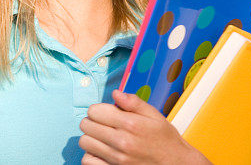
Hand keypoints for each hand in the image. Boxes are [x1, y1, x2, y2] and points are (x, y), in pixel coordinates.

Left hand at [78, 89, 211, 164]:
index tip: (106, 114)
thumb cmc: (165, 140)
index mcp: (130, 124)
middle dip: (93, 122)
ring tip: (102, 138)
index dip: (98, 110)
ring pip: (85, 142)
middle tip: (103, 125)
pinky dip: (91, 156)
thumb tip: (115, 93)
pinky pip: (88, 161)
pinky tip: (101, 152)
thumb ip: (134, 102)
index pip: (94, 111)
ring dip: (91, 138)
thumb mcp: (155, 116)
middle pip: (86, 125)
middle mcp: (122, 141)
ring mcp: (117, 158)